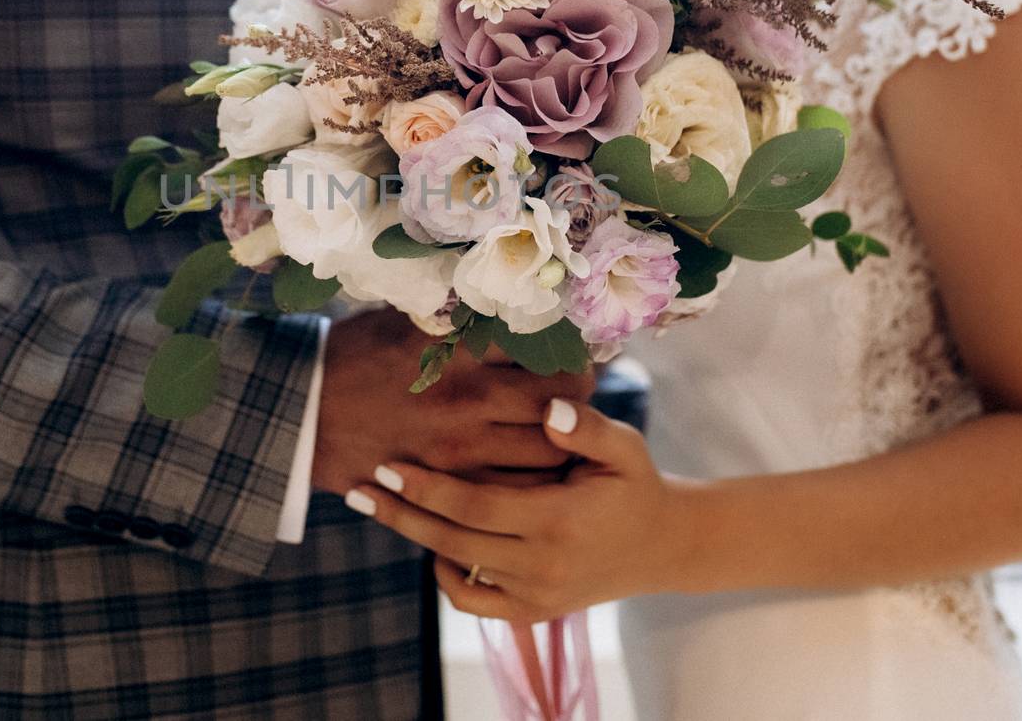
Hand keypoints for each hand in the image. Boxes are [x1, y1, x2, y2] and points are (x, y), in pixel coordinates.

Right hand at [313, 310, 595, 497]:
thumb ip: (458, 316)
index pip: (545, 346)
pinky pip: (516, 488)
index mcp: (461, 350)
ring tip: (562, 430)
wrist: (300, 417)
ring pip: (550, 451)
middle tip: (578, 389)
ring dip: (564, 440)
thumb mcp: (403, 320)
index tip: (572, 346)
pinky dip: (534, 477)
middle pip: (563, 400)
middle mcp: (470, 400)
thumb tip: (508, 298)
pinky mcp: (450, 485)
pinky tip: (532, 465)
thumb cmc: (354, 358)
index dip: (569, 347)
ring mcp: (462, 449)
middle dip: (579, 394)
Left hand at [345, 399, 697, 623]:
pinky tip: (432, 544)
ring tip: (379, 504)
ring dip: (415, 535)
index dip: (429, 487)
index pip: (477, 506)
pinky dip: (445, 576)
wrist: (661, 544)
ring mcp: (537, 594)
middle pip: (454, 540)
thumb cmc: (633, 482)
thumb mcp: (624, 446)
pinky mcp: (534, 611)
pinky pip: (473, 600)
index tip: (388, 465)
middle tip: (360, 486)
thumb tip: (551, 410)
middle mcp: (545, 565)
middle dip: (402, 512)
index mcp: (562, 521)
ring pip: (457, 567)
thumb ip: (586, 427)